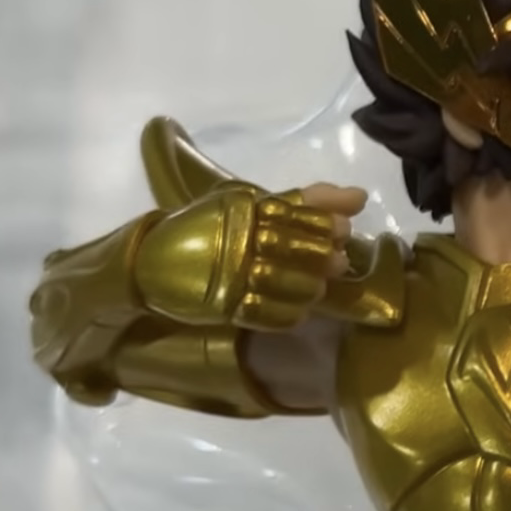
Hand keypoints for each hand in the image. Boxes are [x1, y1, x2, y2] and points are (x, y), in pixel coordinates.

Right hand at [132, 182, 367, 330]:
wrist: (151, 263)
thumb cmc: (212, 228)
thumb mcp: (251, 205)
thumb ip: (305, 201)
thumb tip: (359, 196)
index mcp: (241, 208)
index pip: (290, 213)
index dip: (323, 222)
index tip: (344, 230)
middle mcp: (234, 239)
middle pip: (291, 248)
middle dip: (322, 256)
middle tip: (340, 262)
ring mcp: (227, 275)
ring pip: (283, 283)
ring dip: (311, 288)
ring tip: (318, 287)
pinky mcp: (222, 307)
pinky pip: (266, 314)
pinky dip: (290, 313)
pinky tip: (300, 310)